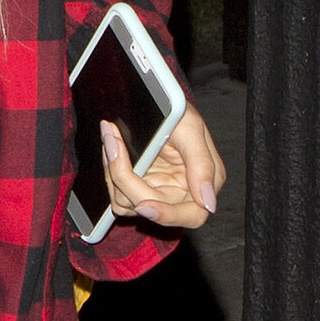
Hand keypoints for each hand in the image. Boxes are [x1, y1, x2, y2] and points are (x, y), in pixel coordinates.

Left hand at [100, 104, 226, 230]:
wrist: (158, 104)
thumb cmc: (180, 115)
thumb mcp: (192, 129)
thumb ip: (202, 165)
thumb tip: (208, 203)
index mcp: (202, 184)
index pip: (192, 216)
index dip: (167, 215)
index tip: (143, 205)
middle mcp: (180, 194)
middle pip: (149, 208)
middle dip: (126, 179)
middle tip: (113, 145)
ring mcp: (156, 193)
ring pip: (127, 203)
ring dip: (114, 172)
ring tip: (112, 139)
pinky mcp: (137, 190)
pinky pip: (117, 195)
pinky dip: (111, 172)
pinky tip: (113, 148)